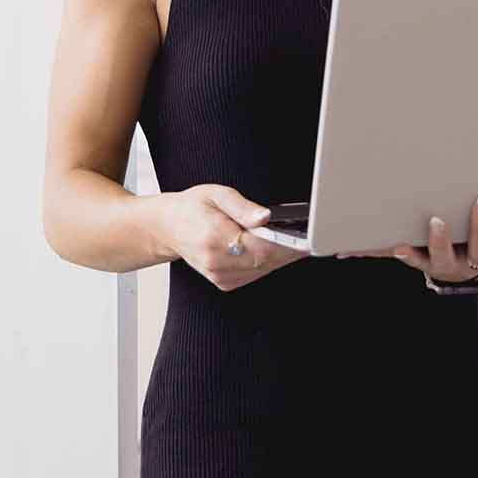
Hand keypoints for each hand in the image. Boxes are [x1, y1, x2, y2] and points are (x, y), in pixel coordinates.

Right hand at [162, 184, 308, 291]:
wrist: (170, 227)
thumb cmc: (192, 208)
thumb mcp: (217, 194)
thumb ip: (243, 207)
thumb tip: (265, 217)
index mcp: (214, 238)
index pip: (260, 247)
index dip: (287, 245)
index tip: (306, 239)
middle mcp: (216, 262)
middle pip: (265, 261)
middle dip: (289, 250)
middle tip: (308, 237)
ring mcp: (220, 276)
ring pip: (263, 270)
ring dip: (280, 257)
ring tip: (292, 240)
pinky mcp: (224, 283)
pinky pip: (255, 274)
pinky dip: (267, 262)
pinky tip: (271, 248)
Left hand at [335, 196, 477, 282]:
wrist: (461, 279)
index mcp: (477, 259)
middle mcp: (450, 263)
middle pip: (444, 256)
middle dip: (439, 240)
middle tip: (435, 220)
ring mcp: (427, 261)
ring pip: (415, 258)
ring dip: (404, 252)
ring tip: (395, 244)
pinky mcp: (407, 256)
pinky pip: (387, 254)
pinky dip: (367, 251)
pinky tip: (346, 250)